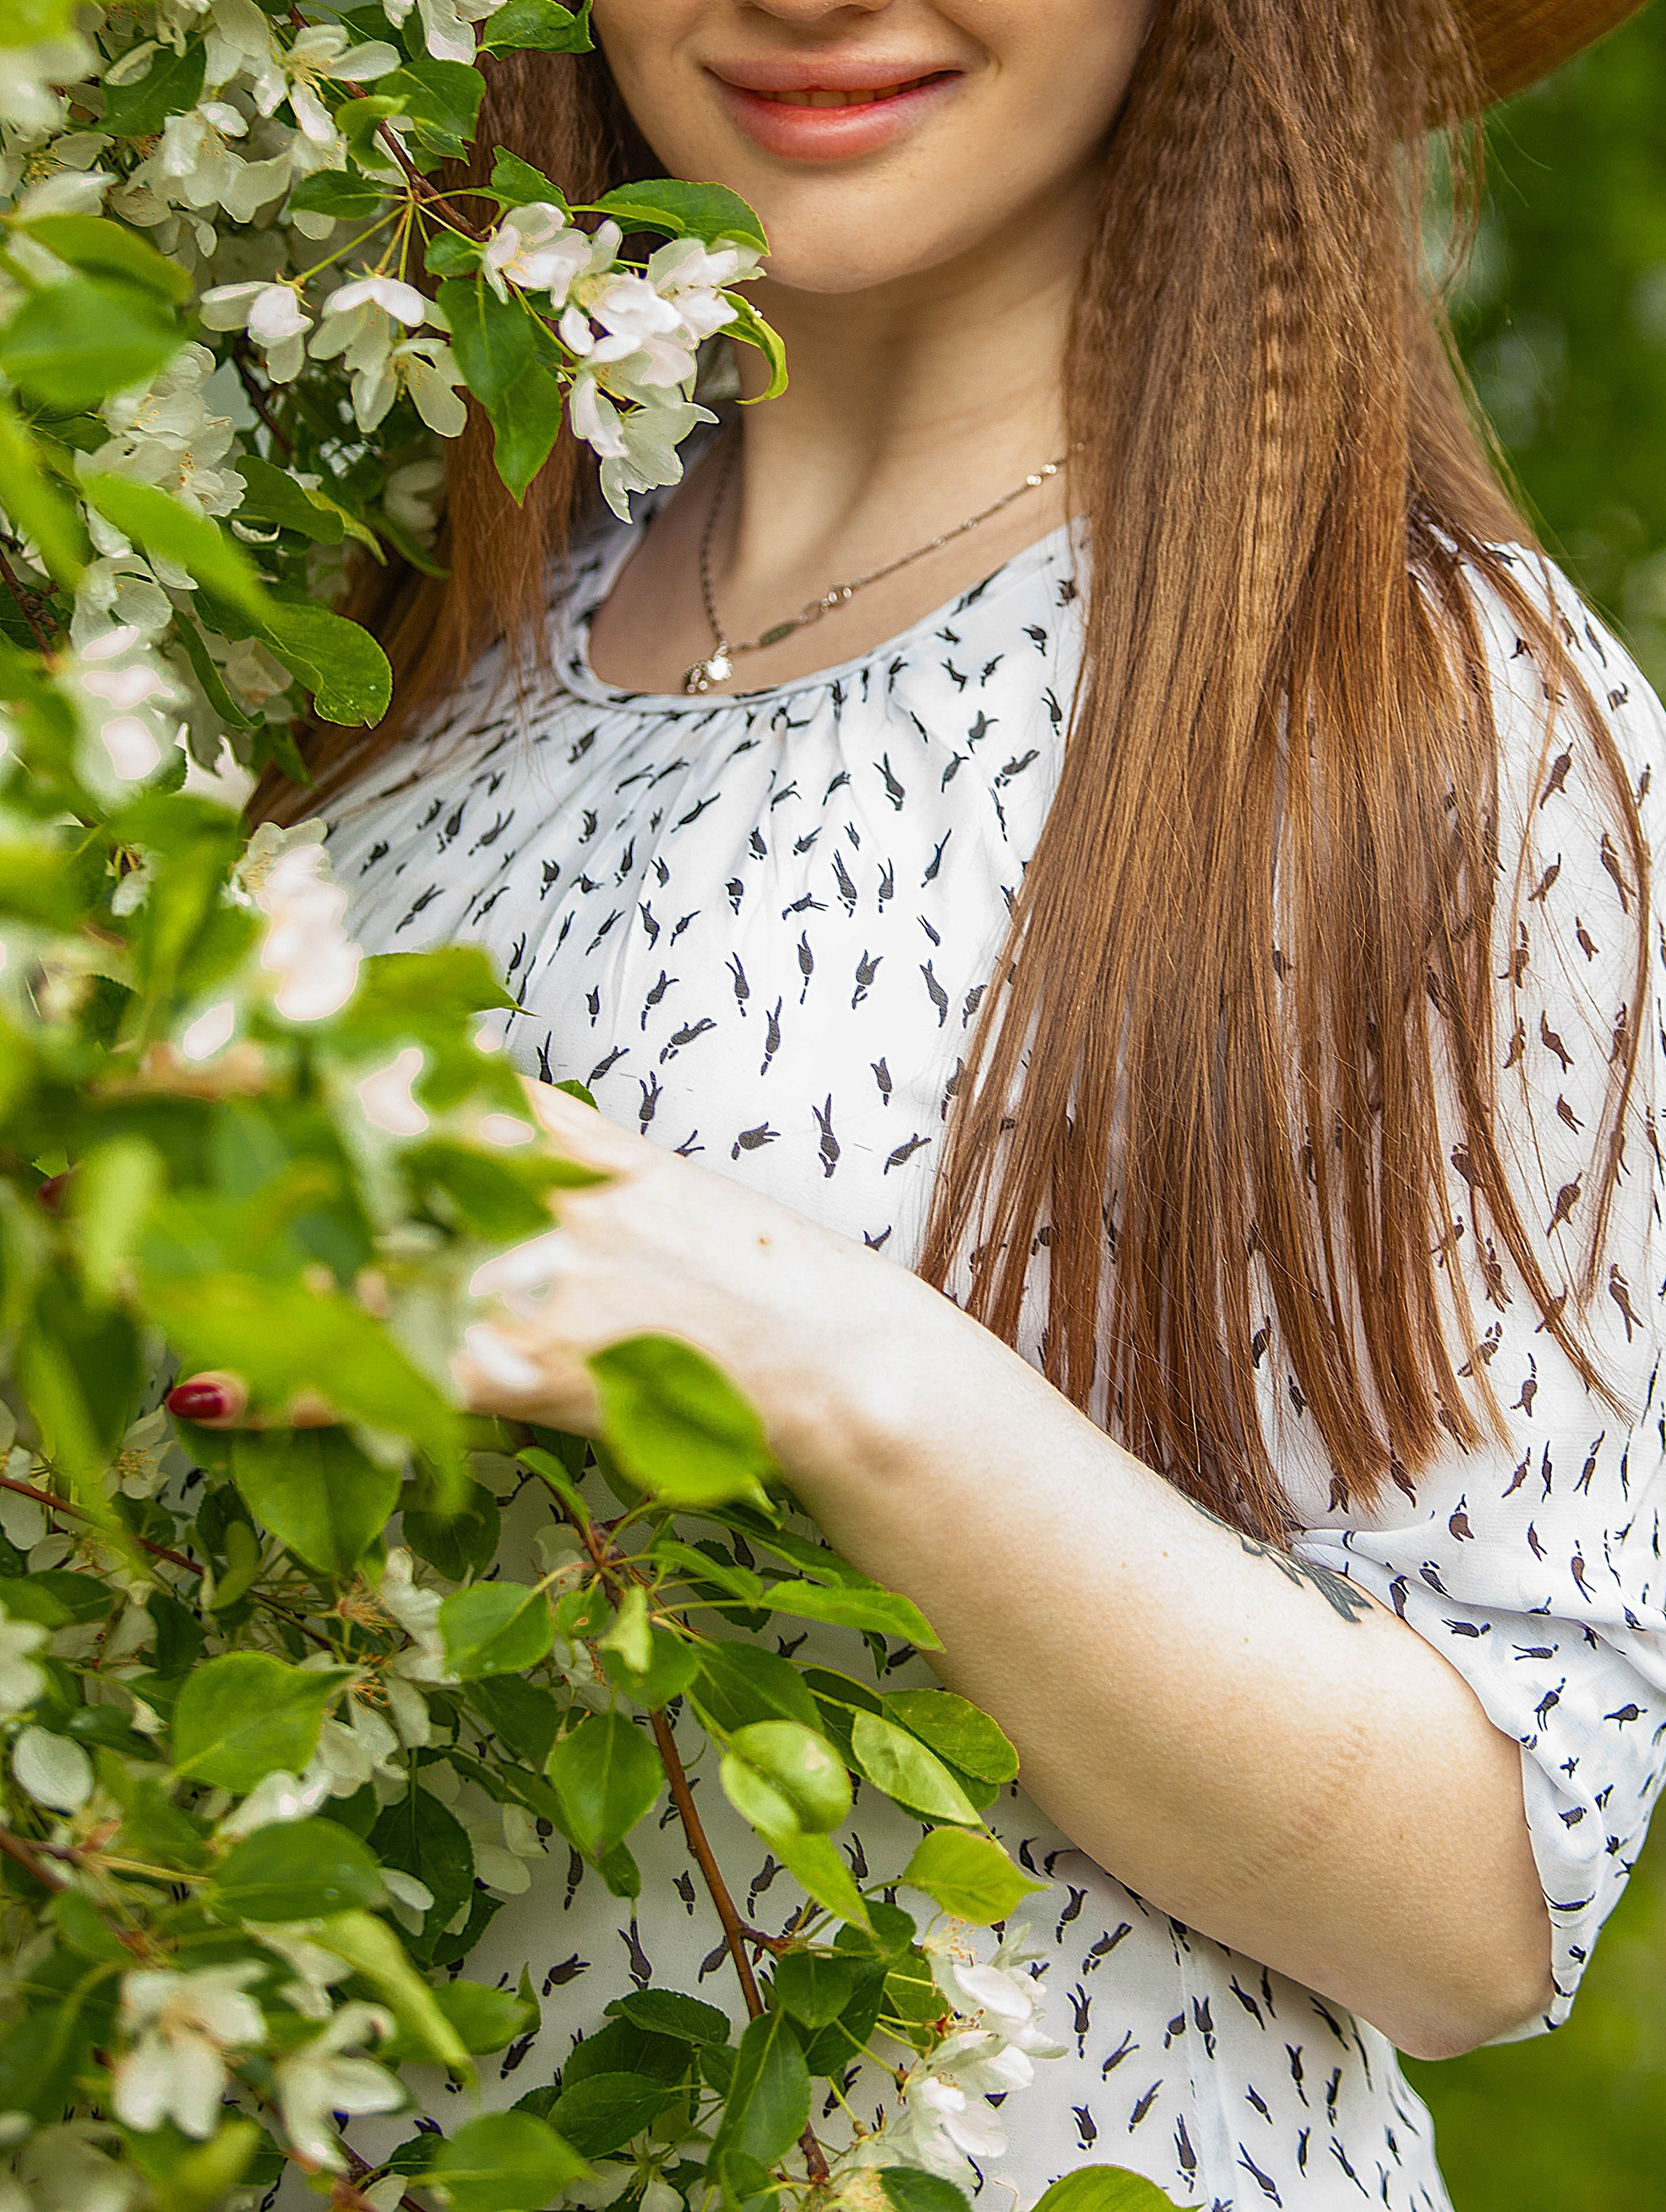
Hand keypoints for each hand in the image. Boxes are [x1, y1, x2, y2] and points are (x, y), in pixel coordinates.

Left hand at [168, 1082, 871, 1458]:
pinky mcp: (536, 1369)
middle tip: (130, 1085)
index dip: (319, 1017)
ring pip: (353, 1248)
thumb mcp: (650, 1186)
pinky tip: (210, 1391)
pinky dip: (298, 1389)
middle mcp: (538, 1190)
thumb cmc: (751, 1280)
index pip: (421, 1058)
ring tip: (119, 1230)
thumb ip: (558, 1150)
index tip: (232, 977)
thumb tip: (476, 1104)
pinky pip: (392, 1376)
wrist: (844, 1362)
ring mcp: (532, 1276)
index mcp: (563, 1140)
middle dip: (241, 1110)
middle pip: (362, 1133)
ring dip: (233, 1246)